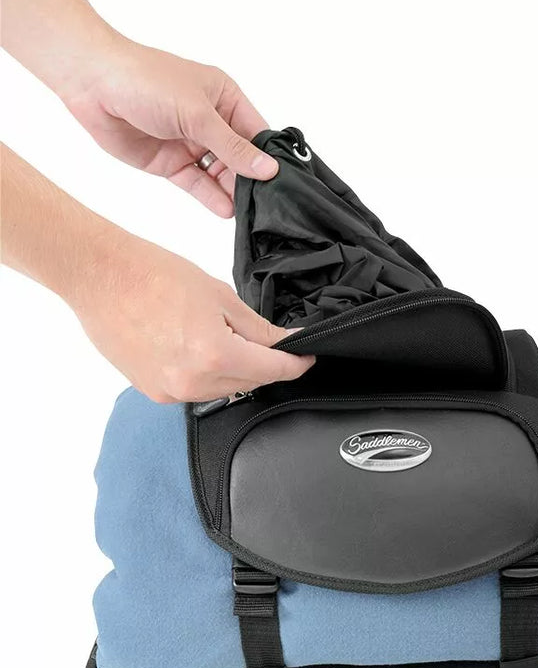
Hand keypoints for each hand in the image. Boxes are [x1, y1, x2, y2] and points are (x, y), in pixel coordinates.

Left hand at [1, 0, 279, 216]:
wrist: (93, 85)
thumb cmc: (146, 82)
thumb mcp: (197, 114)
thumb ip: (233, 147)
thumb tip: (269, 170)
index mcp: (225, 98)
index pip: (258, 133)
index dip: (270, 159)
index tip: (286, 186)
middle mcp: (211, 121)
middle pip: (241, 158)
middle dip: (253, 181)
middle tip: (269, 208)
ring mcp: (191, 144)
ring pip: (220, 174)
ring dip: (233, 193)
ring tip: (249, 215)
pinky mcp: (172, 163)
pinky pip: (198, 184)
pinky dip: (211, 198)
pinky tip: (226, 211)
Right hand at [71, 227, 312, 402]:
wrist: (100, 276)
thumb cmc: (153, 274)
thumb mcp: (219, 295)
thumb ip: (258, 328)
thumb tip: (286, 343)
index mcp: (216, 356)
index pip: (275, 371)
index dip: (297, 363)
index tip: (307, 356)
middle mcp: (194, 383)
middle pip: (250, 383)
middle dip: (264, 363)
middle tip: (263, 338)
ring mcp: (172, 392)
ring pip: (223, 389)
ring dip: (233, 369)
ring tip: (217, 334)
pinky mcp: (155, 392)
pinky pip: (195, 389)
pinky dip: (205, 373)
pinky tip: (193, 346)